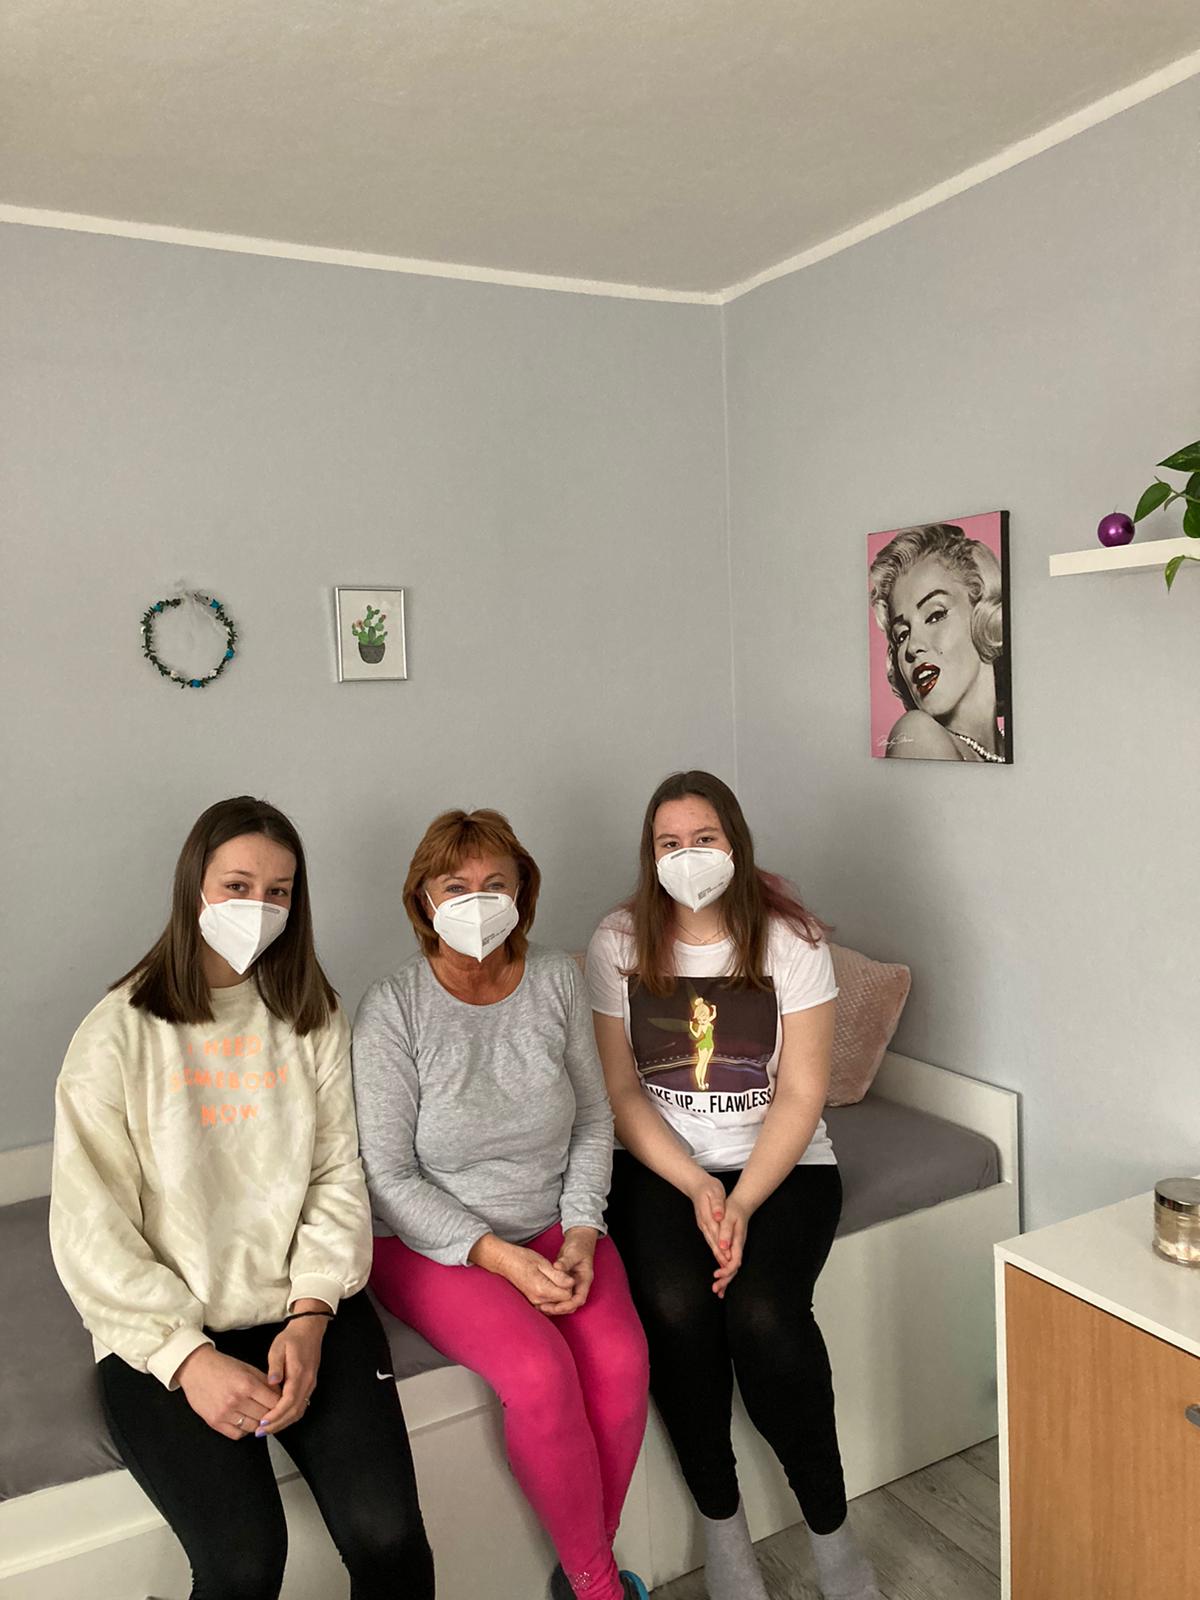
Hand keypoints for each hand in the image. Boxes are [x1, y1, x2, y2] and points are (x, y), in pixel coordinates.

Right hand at [175, 1346, 278, 1439]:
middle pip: (265, 1416)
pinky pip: (237, 1434)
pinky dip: (243, 1430)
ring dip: (257, 1423)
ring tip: (256, 1414)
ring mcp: (224, 1413)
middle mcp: (236, 1400)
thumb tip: (281, 1396)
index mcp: (247, 1384)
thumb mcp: (248, 1368)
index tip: (282, 1403)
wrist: (195, 1369)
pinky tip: (244, 1420)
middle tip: (270, 1410)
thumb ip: (265, 1382)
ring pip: (252, 1428)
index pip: (274, 1402)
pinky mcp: (214, 1422)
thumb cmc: (223, 1366)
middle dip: (271, 1413)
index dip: (280, 1403)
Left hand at [256, 1310, 329, 1435]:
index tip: (262, 1423)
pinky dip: (289, 1416)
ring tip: (267, 1429)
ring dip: (284, 1422)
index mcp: (300, 1373)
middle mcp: (308, 1382)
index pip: (289, 1401)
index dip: (276, 1415)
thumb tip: (272, 1382)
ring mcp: (310, 1385)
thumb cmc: (292, 1338)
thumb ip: (275, 1366)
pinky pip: (301, 1406)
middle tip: (261, 1432)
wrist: (309, 1330)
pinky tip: (277, 1418)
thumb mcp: (278, 1347)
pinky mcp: (309, 1385)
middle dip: (278, 1424)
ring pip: (299, 1411)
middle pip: (295, 1411)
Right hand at [473, 1236, 574, 1309]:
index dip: (570, 1285)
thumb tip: (572, 1283)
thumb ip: (558, 1275)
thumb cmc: (523, 1259)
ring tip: (556, 1280)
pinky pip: (548, 1305)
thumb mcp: (543, 1263)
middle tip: (563, 1276)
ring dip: (560, 1295)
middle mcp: (538, 1300)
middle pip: (562, 1303)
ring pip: (556, 1305)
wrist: (504, 1262)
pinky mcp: (532, 1303)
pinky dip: (553, 1298)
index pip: (567, 1295)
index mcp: (542, 1289)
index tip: (566, 1274)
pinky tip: (551, 1286)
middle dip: (566, 1291)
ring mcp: (534, 1303)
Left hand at [544, 1226, 598, 1315]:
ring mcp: (572, 1284)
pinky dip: (552, 1299)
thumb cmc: (579, 1246)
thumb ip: (566, 1261)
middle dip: (559, 1309)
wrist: (579, 1240)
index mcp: (585, 1280)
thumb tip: (557, 1267)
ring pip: (565, 1301)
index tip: (556, 1307)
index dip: (568, 1305)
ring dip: (555, 1305)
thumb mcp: (573, 1253)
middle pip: (572, 1304)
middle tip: (544, 1308)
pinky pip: (559, 1294)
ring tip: (541, 1307)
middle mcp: (579, 1285)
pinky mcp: (564, 1282)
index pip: (579, 1299)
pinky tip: (541, 1300)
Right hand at [686, 1169, 729, 1267]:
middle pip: (712, 1242)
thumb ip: (717, 1204)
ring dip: (717, 1255)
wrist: (696, 1185)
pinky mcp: (704, 1226)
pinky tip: (720, 1256)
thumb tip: (718, 1216)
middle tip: (728, 1269)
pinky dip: (715, 1249)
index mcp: (707, 1216)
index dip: (722, 1247)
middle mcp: (704, 1224)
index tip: (728, 1258)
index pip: (716, 1234)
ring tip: (725, 1267)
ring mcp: (703, 1226)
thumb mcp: (715, 1191)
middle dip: (720, 1256)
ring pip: (711, 1243)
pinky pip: (710, 1240)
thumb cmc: (708, 1187)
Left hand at [710, 1192, 752, 1298]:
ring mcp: (736, 1249)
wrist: (741, 1204)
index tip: (716, 1275)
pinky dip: (726, 1274)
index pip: (734, 1261)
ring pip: (732, 1268)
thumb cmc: (733, 1210)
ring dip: (726, 1280)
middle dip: (725, 1280)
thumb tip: (723, 1247)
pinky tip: (721, 1282)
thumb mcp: (728, 1218)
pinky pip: (730, 1264)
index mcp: (737, 1242)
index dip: (726, 1270)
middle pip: (734, 1269)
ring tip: (717, 1291)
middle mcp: (738, 1248)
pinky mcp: (733, 1248)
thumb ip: (726, 1233)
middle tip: (715, 1289)